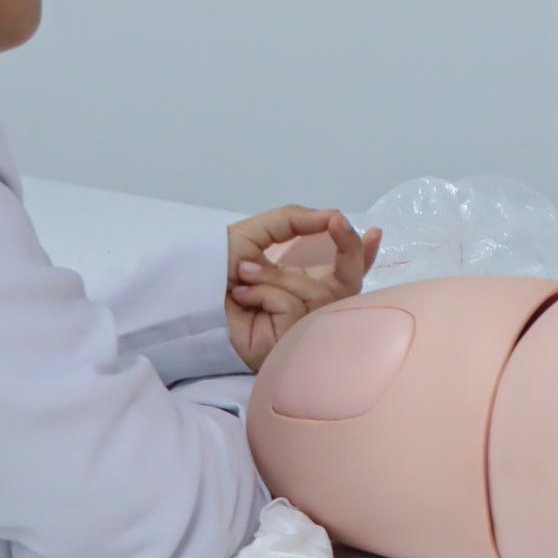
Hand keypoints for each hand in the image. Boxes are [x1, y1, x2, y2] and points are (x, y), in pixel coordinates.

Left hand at [224, 206, 382, 371]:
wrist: (185, 297)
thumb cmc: (213, 269)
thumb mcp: (256, 233)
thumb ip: (294, 219)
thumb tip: (334, 214)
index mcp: (300, 281)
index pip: (343, 271)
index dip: (362, 253)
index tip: (372, 231)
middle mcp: (306, 304)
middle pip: (349, 282)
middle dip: (349, 249)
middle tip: (338, 224)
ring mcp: (299, 326)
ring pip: (318, 291)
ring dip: (274, 275)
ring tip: (241, 277)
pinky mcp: (288, 343)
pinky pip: (296, 306)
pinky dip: (266, 294)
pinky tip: (243, 300)